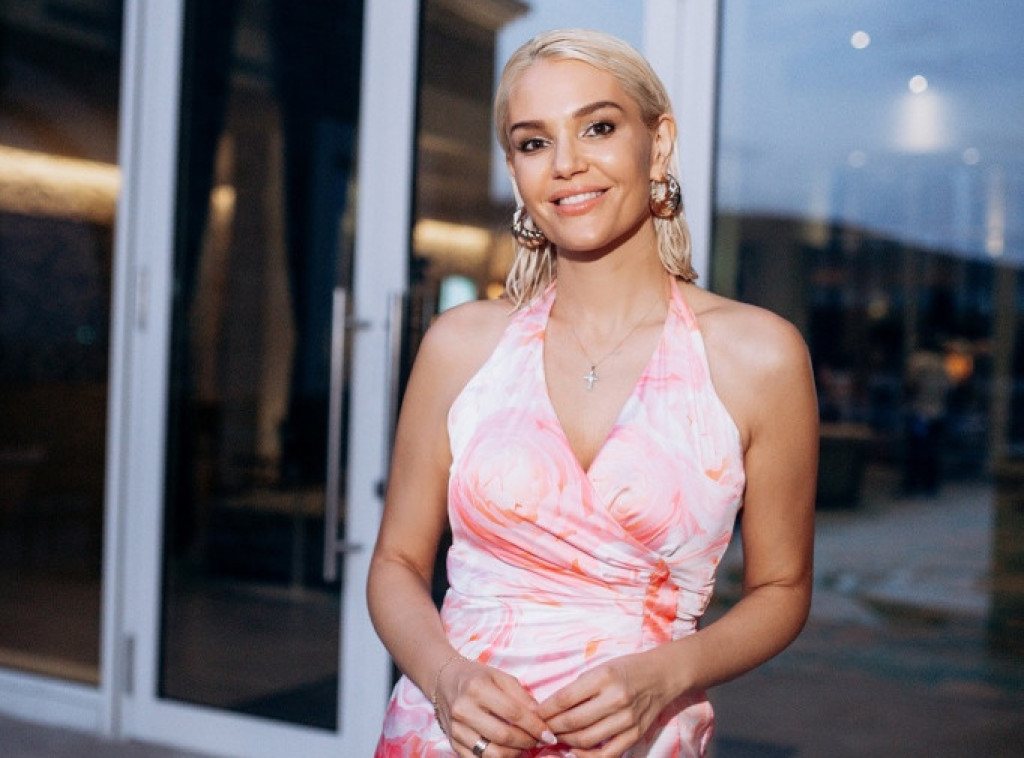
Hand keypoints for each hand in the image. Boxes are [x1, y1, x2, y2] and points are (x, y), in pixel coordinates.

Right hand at [435, 657, 557, 757]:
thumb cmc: (477, 676)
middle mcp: (463, 710)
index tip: (549, 734)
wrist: (444, 680)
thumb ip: (521, 695)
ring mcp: (456, 729)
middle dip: (527, 742)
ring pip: (491, 753)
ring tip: (523, 746)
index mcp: (477, 688)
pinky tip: (507, 751)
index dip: (535, 726)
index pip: (513, 713)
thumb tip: (540, 717)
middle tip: (538, 741)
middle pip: (503, 736)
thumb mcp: (500, 676)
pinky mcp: (452, 743)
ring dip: (514, 754)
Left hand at [536, 654, 672, 757]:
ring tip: (556, 736)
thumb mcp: (600, 668)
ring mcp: (626, 720)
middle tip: (541, 728)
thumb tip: (551, 708)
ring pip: (586, 739)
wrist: (661, 676)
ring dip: (565, 741)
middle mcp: (616, 699)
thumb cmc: (626, 669)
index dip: (545, 709)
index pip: (565, 698)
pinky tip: (575, 751)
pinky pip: (606, 754)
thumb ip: (578, 688)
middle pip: (573, 721)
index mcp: (604, 677)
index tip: (534, 713)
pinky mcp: (635, 735)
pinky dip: (587, 756)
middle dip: (552, 727)